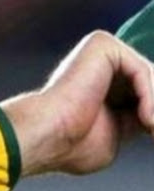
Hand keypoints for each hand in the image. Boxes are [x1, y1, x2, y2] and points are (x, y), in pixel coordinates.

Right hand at [2, 31, 153, 175]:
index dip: (151, 112)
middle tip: (153, 129)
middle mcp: (97, 65)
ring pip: (148, 76)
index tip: (153, 132)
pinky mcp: (101, 46)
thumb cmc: (69, 144)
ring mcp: (98, 53)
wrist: (46, 136)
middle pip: (147, 81)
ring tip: (149, 127)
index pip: (139, 94)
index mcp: (98, 86)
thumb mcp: (116, 136)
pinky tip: (146, 118)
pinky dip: (149, 96)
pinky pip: (140, 70)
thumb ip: (137, 122)